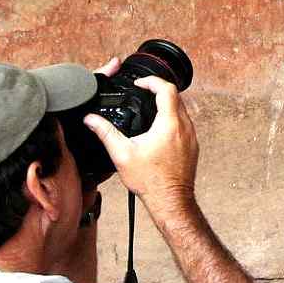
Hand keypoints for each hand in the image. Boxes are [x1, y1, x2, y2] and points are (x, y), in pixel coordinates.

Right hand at [81, 75, 199, 216]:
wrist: (170, 200)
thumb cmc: (150, 181)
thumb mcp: (122, 154)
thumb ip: (105, 133)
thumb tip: (91, 120)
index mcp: (169, 124)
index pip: (167, 89)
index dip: (152, 81)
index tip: (140, 83)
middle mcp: (185, 127)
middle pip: (176, 96)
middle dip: (159, 90)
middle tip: (143, 92)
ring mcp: (192, 136)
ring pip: (182, 109)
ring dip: (167, 104)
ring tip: (149, 107)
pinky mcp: (193, 146)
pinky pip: (185, 123)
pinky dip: (173, 118)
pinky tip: (159, 127)